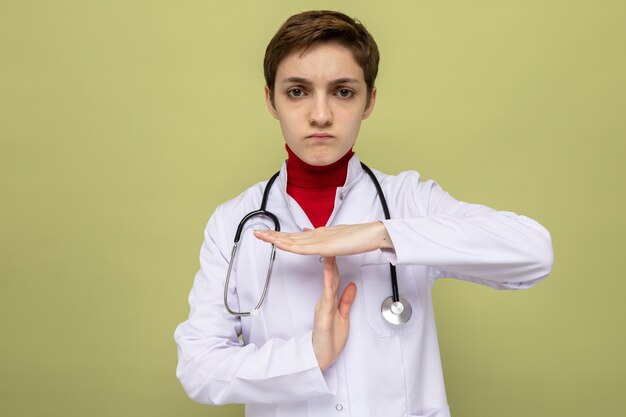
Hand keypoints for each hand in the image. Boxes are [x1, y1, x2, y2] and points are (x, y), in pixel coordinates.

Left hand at [253, 222, 393, 256]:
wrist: (372, 234)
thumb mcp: (338, 239)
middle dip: (272, 235)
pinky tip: (279, 244)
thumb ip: (325, 238)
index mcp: (319, 234)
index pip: (295, 235)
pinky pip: (303, 247)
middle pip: (290, 235)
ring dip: (275, 238)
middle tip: (256, 233)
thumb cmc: (359, 237)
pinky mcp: (324, 245)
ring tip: (261, 236)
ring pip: (292, 239)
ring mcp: (319, 239)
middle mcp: (316, 234)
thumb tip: (313, 234)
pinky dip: (289, 245)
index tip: (267, 234)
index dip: (280, 235)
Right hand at [313, 257, 356, 369]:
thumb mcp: (343, 317)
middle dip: (331, 261)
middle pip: (331, 278)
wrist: (320, 358)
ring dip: (329, 269)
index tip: (338, 250)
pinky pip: (327, 298)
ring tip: (330, 255)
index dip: (336, 264)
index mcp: (329, 301)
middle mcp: (325, 302)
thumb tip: (352, 285)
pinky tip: (330, 277)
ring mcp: (323, 308)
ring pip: (328, 285)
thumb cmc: (329, 341)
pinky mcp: (323, 317)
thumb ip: (346, 301)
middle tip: (332, 244)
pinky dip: (329, 286)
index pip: (335, 279)